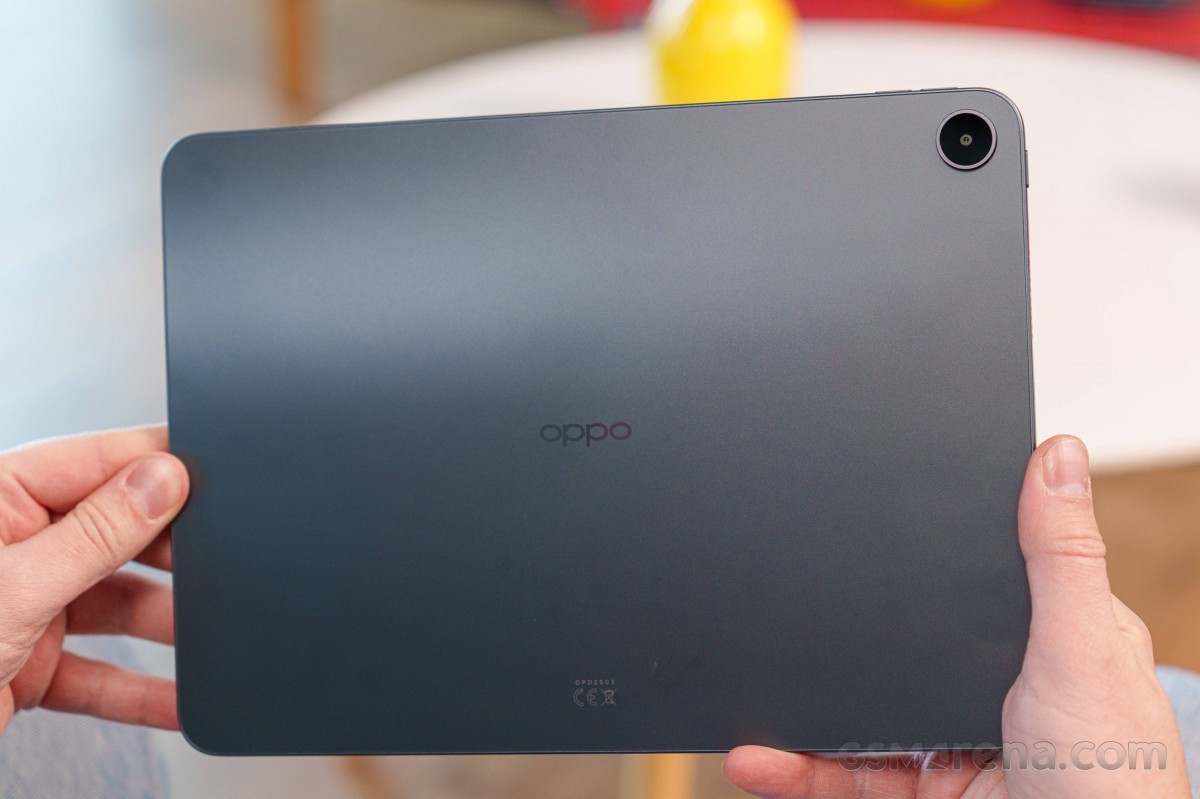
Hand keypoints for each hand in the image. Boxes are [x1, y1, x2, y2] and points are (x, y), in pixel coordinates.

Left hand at [0, 426, 187, 734]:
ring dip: (167, 627)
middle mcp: (16, 547)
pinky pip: (101, 672)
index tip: (217, 476)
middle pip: (121, 536)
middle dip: (175, 555)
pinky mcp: (30, 666)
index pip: (99, 463)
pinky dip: (141, 690)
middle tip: (225, 562)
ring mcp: (26, 607)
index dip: (160, 468)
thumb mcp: (11, 587)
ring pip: (120, 605)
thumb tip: (162, 480)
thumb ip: (95, 533)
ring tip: (213, 637)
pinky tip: (178, 697)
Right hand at [723, 435, 1191, 797]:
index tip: (862, 514)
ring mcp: (952, 738)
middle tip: (781, 602)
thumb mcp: (1085, 652)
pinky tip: (759, 759)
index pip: (970, 570)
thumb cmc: (1115, 784)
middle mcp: (994, 684)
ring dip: (798, 711)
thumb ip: (1059, 559)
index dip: (921, 543)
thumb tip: (1058, 454)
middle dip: (837, 631)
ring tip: (748, 700)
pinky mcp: (920, 787)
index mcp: (1046, 635)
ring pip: (858, 711)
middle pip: (899, 641)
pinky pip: (843, 772)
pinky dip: (795, 768)